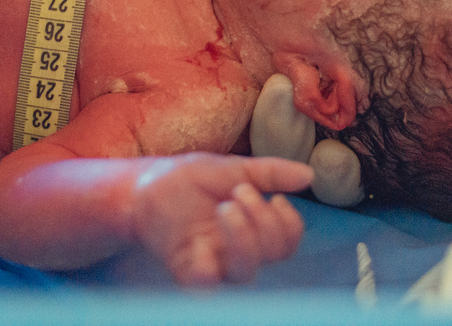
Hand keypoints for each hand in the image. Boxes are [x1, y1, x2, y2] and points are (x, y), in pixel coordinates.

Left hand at [130, 153, 311, 284]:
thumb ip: (269, 174)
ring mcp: (213, 261)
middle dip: (265, 220)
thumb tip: (308, 174)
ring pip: (246, 271)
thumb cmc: (186, 180)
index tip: (273, 197)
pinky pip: (206, 283)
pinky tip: (202, 242)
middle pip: (274, 255)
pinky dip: (209, 266)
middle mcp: (236, 250)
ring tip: (225, 207)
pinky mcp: (187, 269)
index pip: (287, 242)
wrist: (143, 185)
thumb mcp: (231, 169)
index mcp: (251, 228)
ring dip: (244, 236)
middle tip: (239, 193)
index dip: (290, 223)